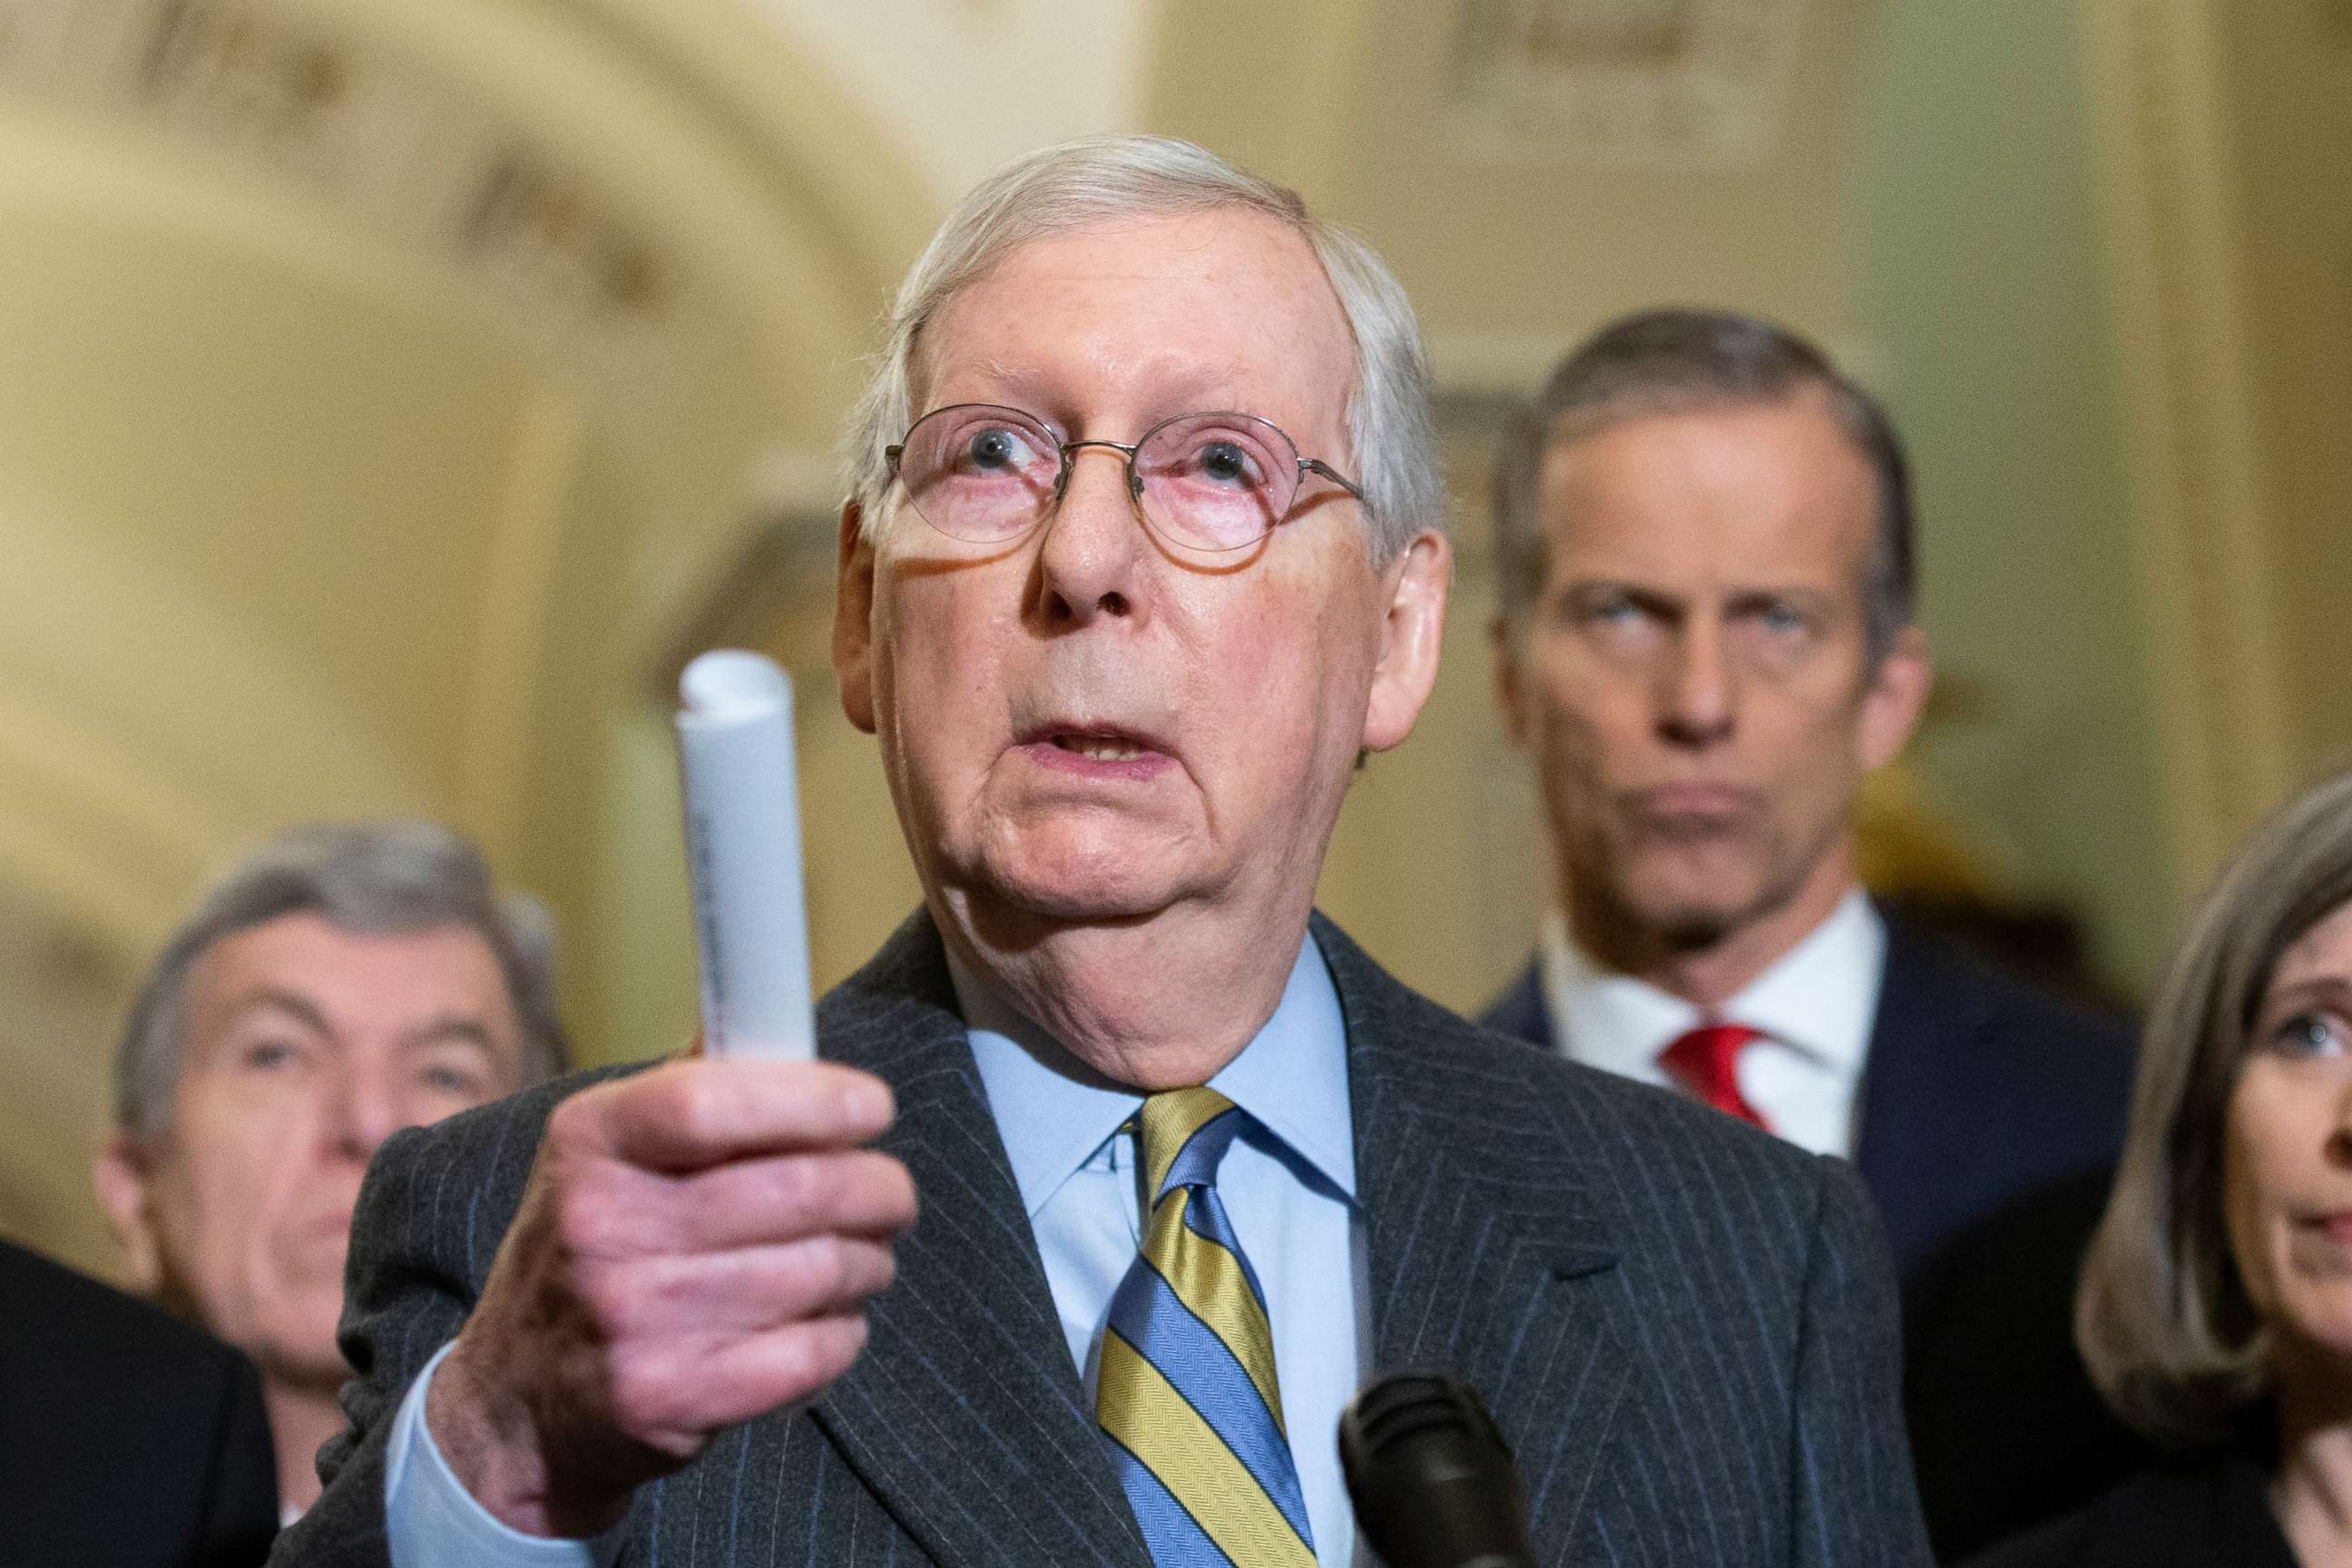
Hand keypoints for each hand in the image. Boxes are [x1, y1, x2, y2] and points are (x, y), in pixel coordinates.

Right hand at [425, 1058, 916, 1536]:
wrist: (515, 1399)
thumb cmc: (590, 1249)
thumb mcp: (606, 1153)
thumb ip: (691, 1089)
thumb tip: (778, 1017)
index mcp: (591, 1142)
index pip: (715, 1100)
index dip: (817, 1099)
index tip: (872, 1108)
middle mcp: (604, 1227)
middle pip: (798, 1188)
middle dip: (878, 1187)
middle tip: (892, 1194)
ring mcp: (635, 1319)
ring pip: (820, 1269)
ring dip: (869, 1261)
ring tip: (864, 1257)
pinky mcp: (670, 1398)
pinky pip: (811, 1351)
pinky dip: (844, 1332)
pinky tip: (830, 1320)